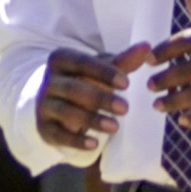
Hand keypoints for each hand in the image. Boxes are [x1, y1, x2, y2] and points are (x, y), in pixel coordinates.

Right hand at [37, 45, 152, 152]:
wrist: (51, 102)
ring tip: (115, 127)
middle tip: (125, 108)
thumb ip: (122, 61)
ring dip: (91, 120)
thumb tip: (147, 46)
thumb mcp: (100, 70)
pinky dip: (76, 141)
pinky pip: (58, 134)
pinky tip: (94, 145)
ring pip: (66, 112)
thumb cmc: (82, 81)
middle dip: (100, 98)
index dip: (103, 72)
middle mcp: (48, 81)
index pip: (82, 63)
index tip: (126, 83)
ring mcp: (44, 105)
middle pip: (73, 89)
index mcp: (61, 60)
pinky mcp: (44, 128)